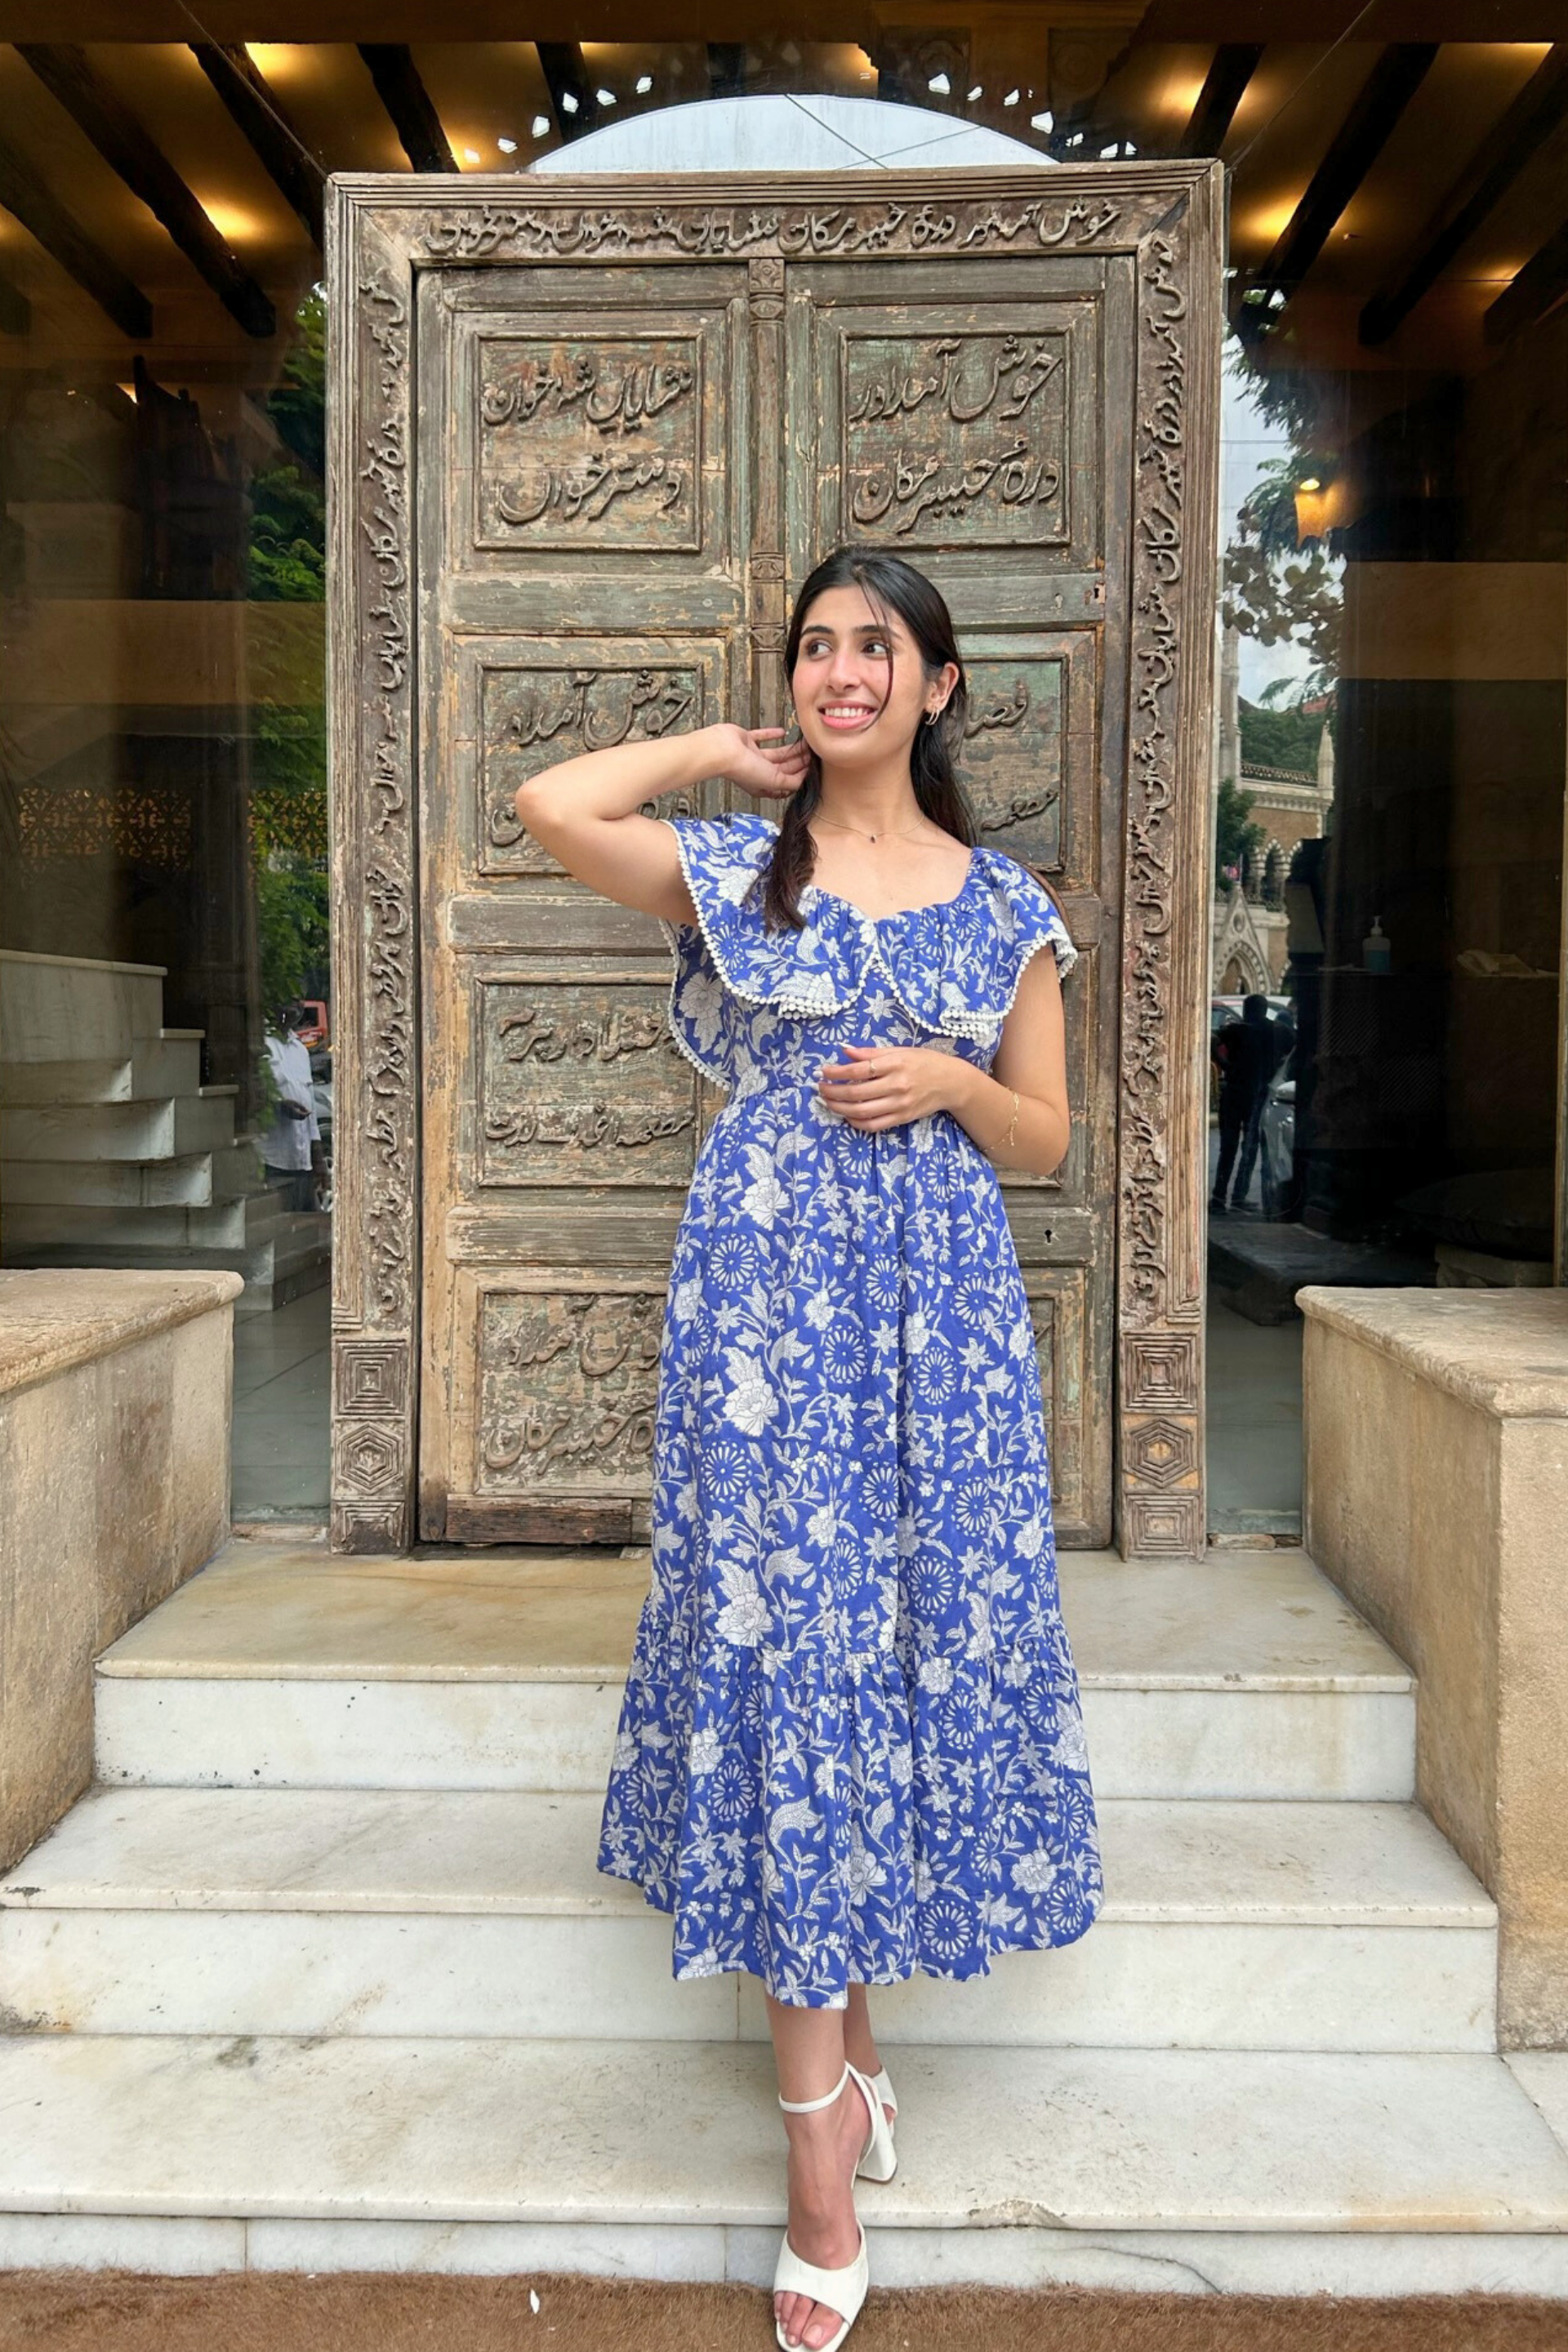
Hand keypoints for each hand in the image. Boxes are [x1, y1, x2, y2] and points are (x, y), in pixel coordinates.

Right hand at [281, 1099, 310, 1119]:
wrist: (279, 1105)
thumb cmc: (288, 1102)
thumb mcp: (295, 1103)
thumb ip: (301, 1107)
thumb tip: (307, 1110)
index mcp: (295, 1113)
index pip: (303, 1115)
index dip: (308, 1113)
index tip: (311, 1111)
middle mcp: (293, 1116)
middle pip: (302, 1118)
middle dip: (306, 1115)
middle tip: (308, 1111)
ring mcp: (292, 1118)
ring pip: (300, 1118)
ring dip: (303, 1115)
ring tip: (304, 1110)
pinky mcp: (290, 1117)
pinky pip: (297, 1118)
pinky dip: (300, 1115)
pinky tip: (300, 1111)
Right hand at [704, 722, 810, 802]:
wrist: (723, 751)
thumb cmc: (744, 769)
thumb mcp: (774, 781)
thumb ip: (791, 782)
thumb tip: (804, 780)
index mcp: (763, 785)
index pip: (785, 783)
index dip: (799, 777)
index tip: (812, 770)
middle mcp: (757, 772)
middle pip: (783, 767)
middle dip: (798, 762)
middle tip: (813, 754)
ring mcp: (751, 755)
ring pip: (776, 753)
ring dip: (790, 749)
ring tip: (805, 743)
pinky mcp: (746, 740)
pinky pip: (762, 736)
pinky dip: (772, 734)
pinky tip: (783, 731)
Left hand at [816, 1043, 961, 1131]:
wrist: (951, 1082)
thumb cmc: (924, 1062)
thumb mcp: (900, 1050)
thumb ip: (872, 1053)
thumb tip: (845, 1050)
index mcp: (895, 1064)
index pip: (858, 1070)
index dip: (836, 1072)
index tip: (823, 1071)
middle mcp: (897, 1085)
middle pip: (856, 1093)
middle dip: (833, 1091)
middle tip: (820, 1088)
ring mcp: (899, 1104)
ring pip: (861, 1111)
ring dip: (839, 1107)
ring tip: (829, 1101)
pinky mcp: (901, 1118)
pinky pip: (873, 1125)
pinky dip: (855, 1121)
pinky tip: (847, 1114)